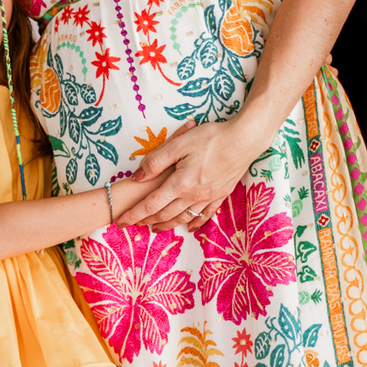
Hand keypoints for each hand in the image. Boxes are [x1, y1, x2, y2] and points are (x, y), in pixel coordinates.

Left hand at [118, 118, 260, 229]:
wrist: (245, 140)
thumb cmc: (211, 137)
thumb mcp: (178, 143)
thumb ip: (156, 161)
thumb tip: (137, 178)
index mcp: (180, 183)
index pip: (151, 204)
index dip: (134, 215)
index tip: (121, 222)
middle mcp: (193, 195)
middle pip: (165, 214)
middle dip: (147, 221)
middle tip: (134, 226)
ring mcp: (208, 197)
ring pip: (183, 218)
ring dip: (167, 225)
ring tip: (155, 228)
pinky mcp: (221, 195)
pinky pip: (205, 215)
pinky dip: (194, 223)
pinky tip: (188, 227)